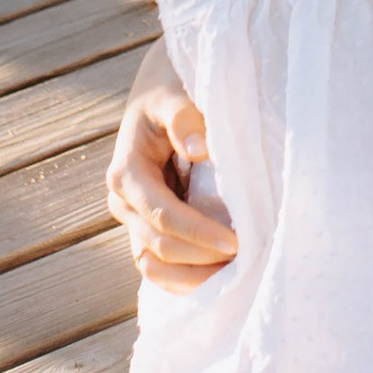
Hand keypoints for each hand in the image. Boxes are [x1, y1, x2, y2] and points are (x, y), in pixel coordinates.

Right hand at [107, 77, 237, 293]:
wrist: (159, 95)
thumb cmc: (170, 91)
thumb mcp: (173, 95)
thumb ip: (184, 118)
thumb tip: (199, 149)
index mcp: (126, 172)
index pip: (163, 216)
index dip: (197, 233)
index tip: (235, 242)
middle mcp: (124, 202)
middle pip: (160, 247)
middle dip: (202, 260)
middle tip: (247, 263)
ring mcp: (134, 219)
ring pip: (158, 264)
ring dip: (195, 277)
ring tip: (237, 276)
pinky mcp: (148, 227)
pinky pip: (161, 265)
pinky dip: (187, 277)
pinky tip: (220, 280)